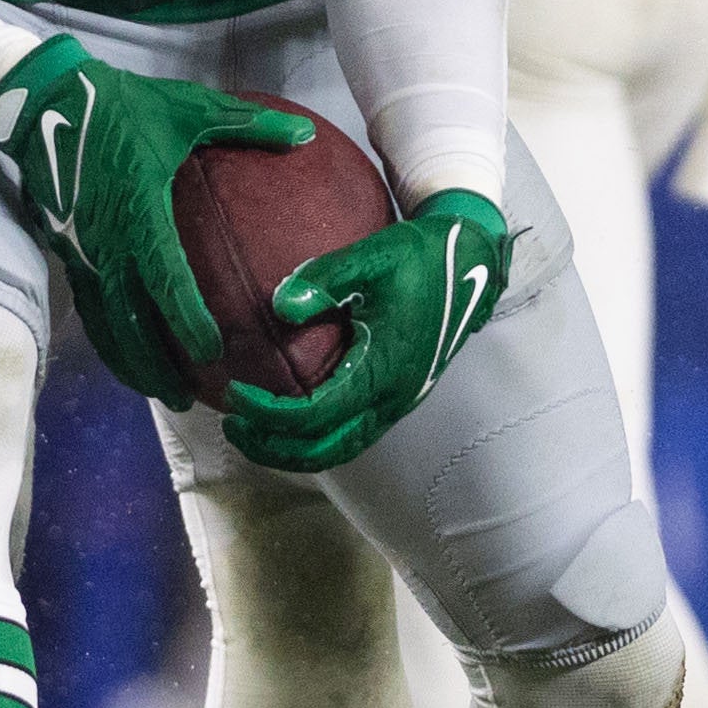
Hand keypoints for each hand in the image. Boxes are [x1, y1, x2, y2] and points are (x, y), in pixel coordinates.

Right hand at [0, 33, 312, 402]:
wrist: (45, 104)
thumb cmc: (121, 106)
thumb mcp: (186, 107)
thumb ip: (245, 123)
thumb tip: (303, 133)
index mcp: (140, 210)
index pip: (166, 277)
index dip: (187, 316)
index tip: (212, 351)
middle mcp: (108, 242)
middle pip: (130, 321)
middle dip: (156, 365)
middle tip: (188, 400)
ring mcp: (84, 252)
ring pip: (106, 324)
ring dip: (132, 364)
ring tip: (163, 395)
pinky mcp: (69, 253)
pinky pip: (90, 309)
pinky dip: (110, 342)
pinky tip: (130, 359)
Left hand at [253, 190, 510, 471]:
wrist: (475, 264)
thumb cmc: (422, 256)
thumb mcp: (372, 256)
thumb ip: (323, 278)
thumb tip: (279, 306)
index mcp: (383, 369)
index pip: (314, 415)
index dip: (268, 413)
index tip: (235, 392)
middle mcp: (393, 398)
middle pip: (324, 450)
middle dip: (273, 448)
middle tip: (232, 424)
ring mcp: (400, 403)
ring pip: (341, 450)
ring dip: (294, 451)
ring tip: (252, 431)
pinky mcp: (400, 398)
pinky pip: (354, 436)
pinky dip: (317, 440)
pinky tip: (291, 421)